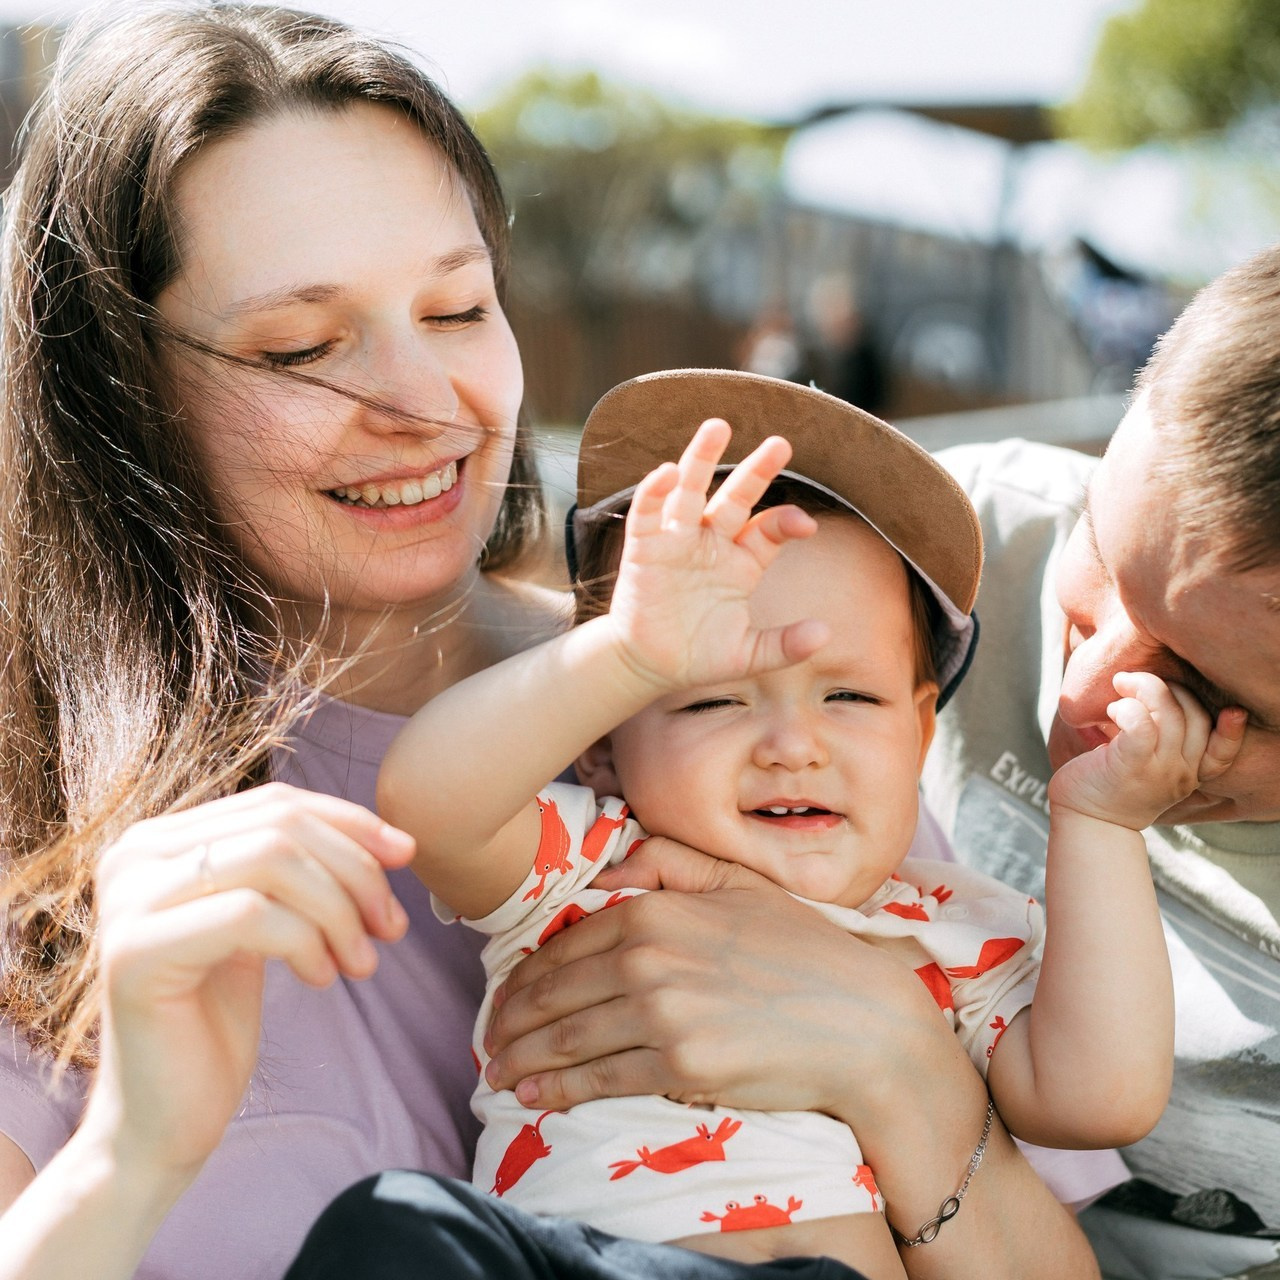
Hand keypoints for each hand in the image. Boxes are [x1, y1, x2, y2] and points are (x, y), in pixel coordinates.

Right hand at [85, 783, 413, 1181]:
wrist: (163, 1117)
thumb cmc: (218, 1016)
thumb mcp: (269, 922)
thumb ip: (302, 869)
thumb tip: (395, 839)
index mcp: (163, 839)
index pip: (278, 803)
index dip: (352, 824)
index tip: (407, 857)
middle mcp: (133, 855)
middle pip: (280, 826)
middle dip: (354, 870)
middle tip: (390, 926)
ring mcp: (127, 901)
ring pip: (272, 862)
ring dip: (338, 910)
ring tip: (361, 962)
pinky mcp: (135, 953)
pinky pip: (251, 916)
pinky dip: (307, 942)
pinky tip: (321, 978)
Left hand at [482, 837, 970, 1140]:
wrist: (861, 1021)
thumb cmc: (805, 950)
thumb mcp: (741, 885)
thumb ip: (672, 864)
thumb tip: (614, 866)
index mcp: (655, 910)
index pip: (567, 945)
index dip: (526, 975)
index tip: (505, 996)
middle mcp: (649, 957)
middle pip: (555, 992)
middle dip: (510, 1019)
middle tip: (488, 1038)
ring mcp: (661, 1013)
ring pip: (566, 1037)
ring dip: (521, 1056)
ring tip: (498, 1071)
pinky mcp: (678, 1066)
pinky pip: (597, 1078)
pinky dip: (556, 1088)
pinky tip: (533, 1094)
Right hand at [605, 418, 828, 693]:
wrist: (649, 667)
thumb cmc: (699, 655)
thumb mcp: (748, 656)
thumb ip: (785, 647)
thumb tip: (824, 635)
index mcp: (742, 561)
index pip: (769, 528)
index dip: (787, 521)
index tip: (805, 526)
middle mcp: (712, 542)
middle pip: (736, 496)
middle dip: (756, 470)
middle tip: (781, 443)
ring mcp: (677, 541)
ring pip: (691, 491)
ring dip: (701, 459)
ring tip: (718, 427)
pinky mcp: (644, 548)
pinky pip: (648, 513)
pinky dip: (654, 492)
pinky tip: (667, 473)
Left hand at [1048, 671, 1245, 827]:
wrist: (1087, 823)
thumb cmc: (1111, 786)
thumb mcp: (1146, 768)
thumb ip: (1159, 743)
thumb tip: (1151, 700)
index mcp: (1188, 772)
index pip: (1222, 752)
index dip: (1232, 731)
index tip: (1234, 711)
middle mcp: (1180, 772)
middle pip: (1196, 717)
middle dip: (1170, 688)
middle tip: (1134, 680)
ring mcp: (1158, 769)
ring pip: (1170, 714)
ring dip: (1145, 688)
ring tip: (1120, 686)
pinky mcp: (1131, 764)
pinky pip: (1140, 724)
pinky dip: (1128, 707)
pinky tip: (1112, 710)